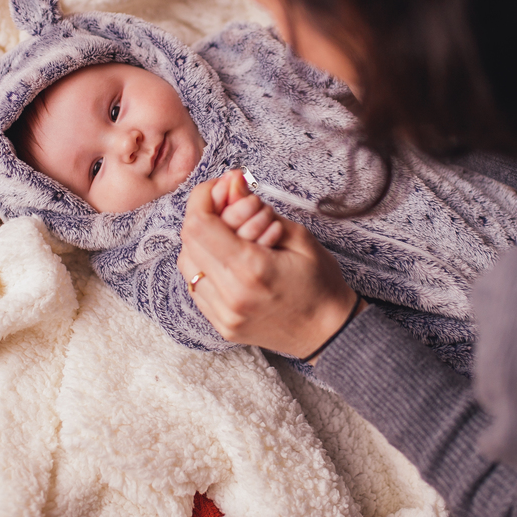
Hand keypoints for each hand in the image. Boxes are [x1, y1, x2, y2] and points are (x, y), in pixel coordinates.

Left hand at [179, 177, 357, 358]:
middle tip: (228, 206)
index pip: (200, 225)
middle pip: (188, 242)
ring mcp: (223, 315)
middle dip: (203, 215)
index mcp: (252, 270)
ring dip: (201, 241)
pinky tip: (228, 258)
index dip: (203, 198)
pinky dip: (205, 265)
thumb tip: (231, 183)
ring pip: (188, 264)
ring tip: (230, 235)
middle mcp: (231, 295)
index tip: (220, 188)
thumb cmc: (321, 284)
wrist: (329, 334)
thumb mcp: (299, 237)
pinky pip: (197, 286)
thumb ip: (258, 209)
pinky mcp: (221, 325)